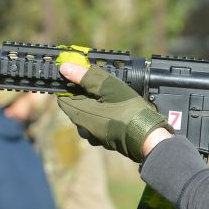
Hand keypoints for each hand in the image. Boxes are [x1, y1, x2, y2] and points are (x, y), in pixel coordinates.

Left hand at [57, 63, 172, 161]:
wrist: (146, 135)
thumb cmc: (126, 109)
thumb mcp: (106, 86)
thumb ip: (84, 76)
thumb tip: (64, 68)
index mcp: (79, 113)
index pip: (63, 97)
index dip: (70, 84)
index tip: (82, 77)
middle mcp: (82, 127)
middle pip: (76, 106)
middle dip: (85, 95)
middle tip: (102, 86)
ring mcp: (94, 136)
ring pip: (88, 116)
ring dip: (96, 106)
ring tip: (111, 98)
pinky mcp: (105, 141)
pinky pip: (99, 125)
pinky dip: (104, 116)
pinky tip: (117, 111)